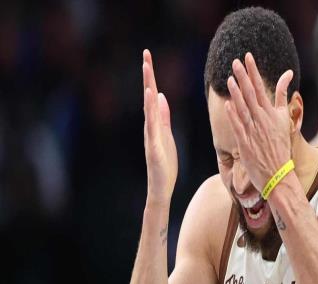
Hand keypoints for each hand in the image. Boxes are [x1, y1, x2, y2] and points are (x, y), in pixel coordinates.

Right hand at [142, 49, 177, 205]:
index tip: (148, 57)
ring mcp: (150, 139)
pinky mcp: (154, 151)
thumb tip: (160, 96)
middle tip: (146, 55)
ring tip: (148, 73)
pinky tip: (152, 102)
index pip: (152, 97)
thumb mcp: (167, 136)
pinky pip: (152, 130)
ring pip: (148, 112)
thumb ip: (163, 117)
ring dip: (147, 92)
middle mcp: (150, 128)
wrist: (162, 189)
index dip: (151, 77)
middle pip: (148, 99)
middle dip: (148, 77)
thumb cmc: (165, 165)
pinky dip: (151, 115)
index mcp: (155, 124)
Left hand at [225, 52, 293, 191]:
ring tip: (229, 78)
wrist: (278, 173)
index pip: (261, 87)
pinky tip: (228, 104)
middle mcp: (263, 121)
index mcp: (272, 114)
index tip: (247, 57)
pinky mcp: (246, 144)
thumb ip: (282, 96)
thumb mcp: (285, 119)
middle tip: (235, 61)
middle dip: (243, 77)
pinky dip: (234, 116)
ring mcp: (254, 132)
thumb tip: (287, 73)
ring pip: (244, 109)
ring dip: (236, 93)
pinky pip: (239, 127)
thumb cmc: (280, 146)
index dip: (253, 71)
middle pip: (251, 95)